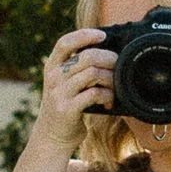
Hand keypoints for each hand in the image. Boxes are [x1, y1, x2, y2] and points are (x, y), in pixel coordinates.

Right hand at [35, 23, 117, 152]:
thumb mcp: (64, 83)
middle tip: (118, 65)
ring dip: (110, 79)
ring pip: (93, 74)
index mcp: (52, 67)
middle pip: (86, 57)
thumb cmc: (65, 106)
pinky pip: (94, 94)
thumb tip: (107, 52)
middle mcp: (53, 77)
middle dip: (108, 58)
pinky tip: (109, 101)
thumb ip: (76, 68)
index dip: (84, 35)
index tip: (103, 35)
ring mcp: (59, 93)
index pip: (65, 42)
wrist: (52, 136)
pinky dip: (107, 95)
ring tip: (115, 87)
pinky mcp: (67, 109)